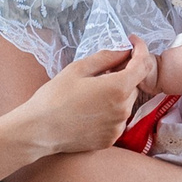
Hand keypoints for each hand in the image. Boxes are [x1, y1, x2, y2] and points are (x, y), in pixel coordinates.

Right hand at [15, 44, 150, 155]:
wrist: (39, 130)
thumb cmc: (54, 97)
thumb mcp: (78, 69)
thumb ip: (106, 57)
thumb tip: (124, 50)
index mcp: (117, 88)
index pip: (142, 65)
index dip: (141, 50)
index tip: (133, 42)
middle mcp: (123, 109)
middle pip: (133, 85)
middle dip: (123, 75)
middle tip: (100, 72)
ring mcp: (118, 127)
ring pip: (126, 103)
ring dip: (116, 94)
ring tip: (90, 94)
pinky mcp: (110, 139)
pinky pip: (117, 120)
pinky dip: (110, 112)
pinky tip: (89, 110)